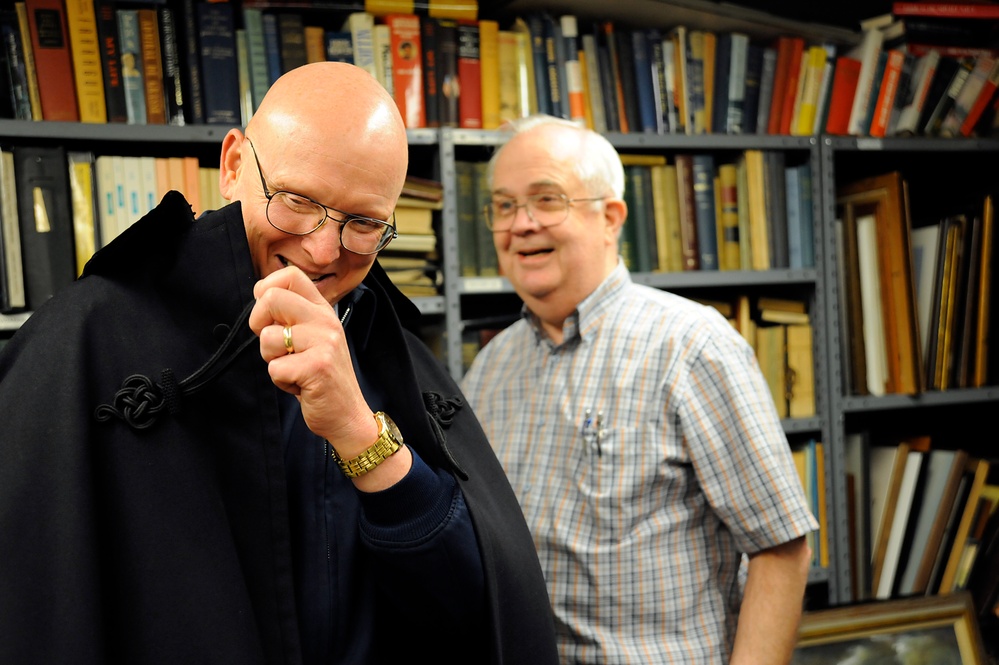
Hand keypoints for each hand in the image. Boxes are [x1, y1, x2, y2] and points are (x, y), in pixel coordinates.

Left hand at [248, 266, 377, 449]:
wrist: (347, 415)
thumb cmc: (321, 378)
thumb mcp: (312, 338)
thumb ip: (292, 317)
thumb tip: (260, 298)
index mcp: (322, 310)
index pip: (289, 275)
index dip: (266, 291)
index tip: (269, 316)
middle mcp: (326, 321)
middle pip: (271, 298)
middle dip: (258, 324)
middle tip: (275, 346)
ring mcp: (324, 342)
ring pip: (267, 337)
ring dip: (271, 359)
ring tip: (293, 369)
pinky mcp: (317, 367)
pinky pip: (274, 368)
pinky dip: (281, 381)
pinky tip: (300, 385)